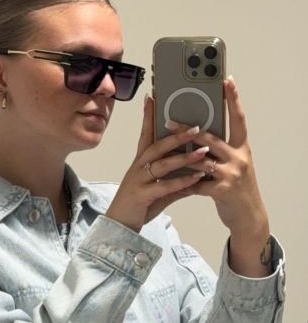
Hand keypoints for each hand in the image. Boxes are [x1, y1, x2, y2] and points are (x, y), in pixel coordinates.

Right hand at [105, 95, 207, 233]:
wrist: (119, 223)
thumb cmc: (139, 202)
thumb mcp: (157, 186)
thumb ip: (175, 178)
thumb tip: (196, 172)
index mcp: (140, 161)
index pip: (145, 134)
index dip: (148, 116)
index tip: (152, 98)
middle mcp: (138, 167)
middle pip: (157, 146)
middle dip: (177, 135)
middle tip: (196, 127)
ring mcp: (138, 180)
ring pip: (162, 164)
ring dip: (183, 157)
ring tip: (203, 151)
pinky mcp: (141, 195)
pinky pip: (164, 186)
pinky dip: (181, 181)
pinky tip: (196, 178)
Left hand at [167, 76, 268, 238]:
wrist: (249, 217)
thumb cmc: (235, 187)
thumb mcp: (233, 164)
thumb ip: (218, 151)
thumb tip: (195, 135)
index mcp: (242, 148)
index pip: (238, 119)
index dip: (233, 99)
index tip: (227, 80)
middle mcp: (239, 158)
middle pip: (211, 138)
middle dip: (188, 129)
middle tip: (169, 121)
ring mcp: (232, 174)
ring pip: (201, 159)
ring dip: (180, 155)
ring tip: (164, 149)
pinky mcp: (223, 190)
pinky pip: (197, 182)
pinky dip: (183, 181)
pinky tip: (170, 180)